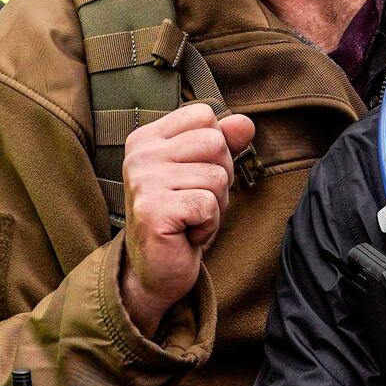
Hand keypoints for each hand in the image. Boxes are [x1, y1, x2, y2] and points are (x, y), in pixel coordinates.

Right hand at [119, 102, 255, 337]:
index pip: (203, 115)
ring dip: (215, 206)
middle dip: (220, 178)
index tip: (196, 176)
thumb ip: (224, 144)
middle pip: (215, 142)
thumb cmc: (182, 219)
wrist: (157, 271)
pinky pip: (209, 205)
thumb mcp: (205, 174)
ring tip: (190, 219)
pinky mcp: (153, 210)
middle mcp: (140, 154)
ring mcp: (143, 181)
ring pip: (216, 176)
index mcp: (147, 138)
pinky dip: (208, 225)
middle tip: (196, 203)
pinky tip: (187, 234)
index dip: (217, 147)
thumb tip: (246, 122)